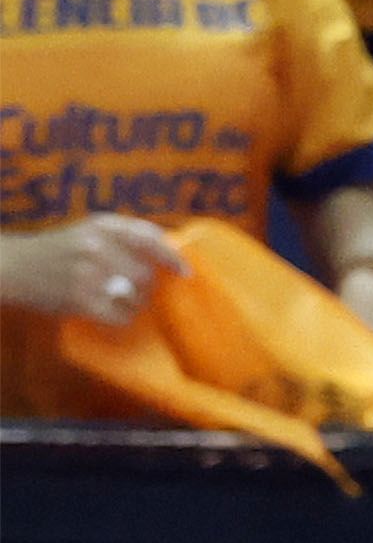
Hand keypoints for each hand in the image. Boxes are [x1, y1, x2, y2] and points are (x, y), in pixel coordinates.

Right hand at [0, 214, 192, 329]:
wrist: (11, 266)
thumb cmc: (56, 249)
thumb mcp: (87, 230)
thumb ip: (123, 236)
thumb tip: (170, 251)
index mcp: (101, 225)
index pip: (149, 238)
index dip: (172, 257)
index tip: (185, 272)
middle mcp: (96, 245)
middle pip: (146, 274)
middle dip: (145, 286)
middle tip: (131, 289)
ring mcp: (87, 273)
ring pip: (136, 297)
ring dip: (133, 303)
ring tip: (115, 299)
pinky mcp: (80, 299)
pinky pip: (120, 316)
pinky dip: (120, 318)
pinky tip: (107, 311)